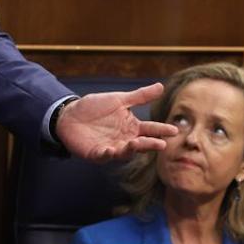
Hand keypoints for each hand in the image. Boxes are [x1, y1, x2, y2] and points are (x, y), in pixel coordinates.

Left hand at [56, 83, 178, 161]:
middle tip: (162, 144)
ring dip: (131, 149)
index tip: (174, 130)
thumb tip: (161, 87)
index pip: (150, 129)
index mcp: (131, 127)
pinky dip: (107, 154)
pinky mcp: (96, 153)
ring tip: (137, 144)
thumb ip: (140, 97)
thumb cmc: (95, 107)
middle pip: (140, 144)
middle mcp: (124, 140)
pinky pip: (103, 156)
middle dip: (150, 144)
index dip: (161, 130)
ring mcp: (111, 148)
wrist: (70, 114)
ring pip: (124, 152)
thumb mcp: (119, 99)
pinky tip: (110, 149)